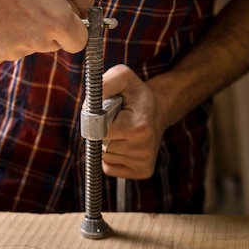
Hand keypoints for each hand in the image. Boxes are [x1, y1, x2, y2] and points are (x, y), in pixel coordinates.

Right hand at [0, 0, 93, 65]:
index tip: (62, 18)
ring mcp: (12, 51)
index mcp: (58, 21)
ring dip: (22, 34)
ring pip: (27, 48)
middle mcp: (38, 41)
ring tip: (6, 8)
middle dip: (46, 29)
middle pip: (52, 45)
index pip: (79, 42)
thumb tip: (88, 15)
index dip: (73, 29)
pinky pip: (3, 53)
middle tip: (28, 4)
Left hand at [101, 64, 165, 178]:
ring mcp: (144, 162)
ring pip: (104, 157)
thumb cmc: (136, 94)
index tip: (106, 111)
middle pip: (101, 146)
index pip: (100, 131)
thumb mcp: (123, 77)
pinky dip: (110, 157)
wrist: (158, 110)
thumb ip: (106, 83)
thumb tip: (90, 105)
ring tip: (121, 131)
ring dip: (106, 144)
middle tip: (114, 120)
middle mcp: (144, 148)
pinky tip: (123, 143)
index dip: (97, 120)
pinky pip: (109, 168)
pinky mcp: (143, 171)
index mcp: (139, 127)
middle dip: (101, 132)